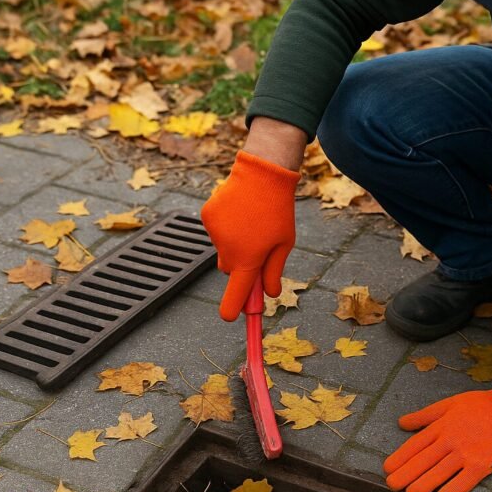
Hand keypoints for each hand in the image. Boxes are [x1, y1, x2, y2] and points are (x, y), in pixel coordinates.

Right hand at [200, 149, 300, 320]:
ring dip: (234, 244)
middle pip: (230, 271)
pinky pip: (216, 232)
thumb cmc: (277, 210)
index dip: (232, 308)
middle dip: (240, 266)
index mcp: (248, 259)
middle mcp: (227, 249)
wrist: (261, 174)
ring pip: (223, 249)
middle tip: (258, 250)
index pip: (235, 293)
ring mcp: (214, 233)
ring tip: (250, 222)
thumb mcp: (284, 243)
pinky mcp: (207, 217)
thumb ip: (274, 272)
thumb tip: (269, 294)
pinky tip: (239, 211)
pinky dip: (225, 227)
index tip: (230, 317)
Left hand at [383, 380, 491, 491]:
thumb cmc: (481, 405)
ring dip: (422, 486)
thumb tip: (402, 423)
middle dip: (405, 475)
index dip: (399, 458)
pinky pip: (463, 482)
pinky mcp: (482, 465)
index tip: (387, 469)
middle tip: (392, 486)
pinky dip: (451, 491)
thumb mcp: (449, 403)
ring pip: (438, 473)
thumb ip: (424, 415)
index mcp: (442, 426)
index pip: (415, 445)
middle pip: (423, 461)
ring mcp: (466, 454)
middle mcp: (450, 440)